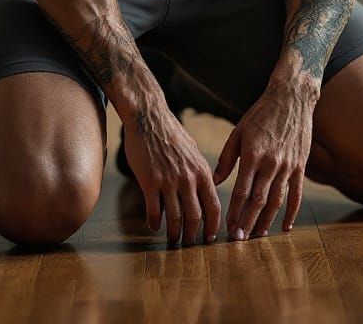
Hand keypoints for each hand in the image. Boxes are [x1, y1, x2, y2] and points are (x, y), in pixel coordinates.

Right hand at [123, 106, 221, 245]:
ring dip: (174, 233)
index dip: (212, 226)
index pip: (213, 206)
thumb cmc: (171, 134)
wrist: (149, 118)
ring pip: (175, 218)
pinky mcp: (150, 181)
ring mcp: (168, 180)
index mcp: (201, 171)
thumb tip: (207, 190)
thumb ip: (200, 172)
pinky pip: (154, 210)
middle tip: (189, 245)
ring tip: (172, 240)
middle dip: (193, 235)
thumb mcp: (193, 152)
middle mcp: (188, 178)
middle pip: (195, 217)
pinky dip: (154, 222)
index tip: (209, 238)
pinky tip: (153, 226)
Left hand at [212, 83, 314, 238]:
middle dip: (248, 222)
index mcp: (252, 154)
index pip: (241, 190)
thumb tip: (214, 180)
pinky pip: (296, 194)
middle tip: (240, 240)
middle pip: (258, 200)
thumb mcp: (239, 131)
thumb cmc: (260, 114)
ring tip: (258, 236)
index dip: (234, 211)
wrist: (291, 98)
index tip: (228, 227)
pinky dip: (292, 213)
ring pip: (277, 201)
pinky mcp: (300, 166)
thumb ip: (227, 158)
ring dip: (267, 221)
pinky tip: (286, 227)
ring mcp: (287, 166)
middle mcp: (270, 162)